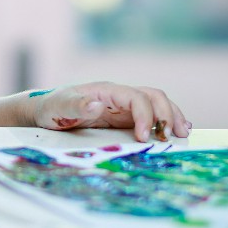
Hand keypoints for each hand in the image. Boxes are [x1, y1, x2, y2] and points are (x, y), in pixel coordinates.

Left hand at [29, 81, 190, 141]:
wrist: (45, 111)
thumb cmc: (50, 108)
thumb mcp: (58, 107)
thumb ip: (76, 105)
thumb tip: (98, 104)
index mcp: (105, 91)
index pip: (135, 97)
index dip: (145, 115)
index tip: (145, 137)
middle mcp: (118, 96)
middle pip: (152, 96)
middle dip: (166, 113)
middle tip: (175, 136)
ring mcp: (122, 106)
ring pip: (155, 104)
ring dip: (171, 116)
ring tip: (183, 134)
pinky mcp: (123, 117)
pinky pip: (150, 115)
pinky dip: (165, 120)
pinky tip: (176, 130)